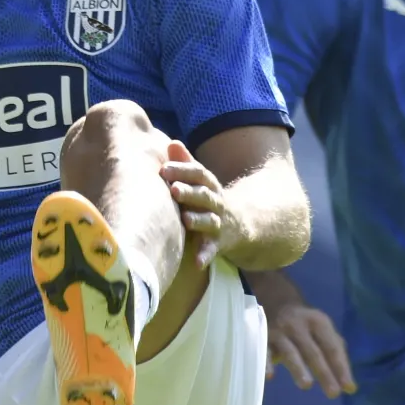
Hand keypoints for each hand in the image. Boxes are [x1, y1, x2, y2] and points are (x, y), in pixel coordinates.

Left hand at [161, 140, 241, 268]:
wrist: (241, 225)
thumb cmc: (207, 199)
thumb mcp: (200, 181)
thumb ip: (186, 163)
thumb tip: (171, 142)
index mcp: (209, 185)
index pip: (198, 174)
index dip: (182, 170)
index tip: (164, 169)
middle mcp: (215, 202)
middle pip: (204, 195)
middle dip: (189, 192)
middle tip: (173, 190)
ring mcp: (218, 223)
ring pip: (209, 221)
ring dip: (198, 220)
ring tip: (186, 220)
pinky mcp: (219, 243)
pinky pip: (212, 250)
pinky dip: (205, 255)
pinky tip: (197, 262)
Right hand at [266, 303, 356, 399]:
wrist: (276, 300)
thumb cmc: (305, 322)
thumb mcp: (322, 328)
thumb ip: (334, 350)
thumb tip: (348, 383)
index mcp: (319, 322)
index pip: (332, 347)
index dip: (341, 368)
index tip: (348, 388)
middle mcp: (299, 325)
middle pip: (313, 352)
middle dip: (324, 372)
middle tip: (333, 393)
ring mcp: (280, 331)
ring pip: (290, 352)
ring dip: (298, 368)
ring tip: (307, 385)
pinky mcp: (263, 337)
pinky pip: (265, 352)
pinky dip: (267, 363)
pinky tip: (270, 377)